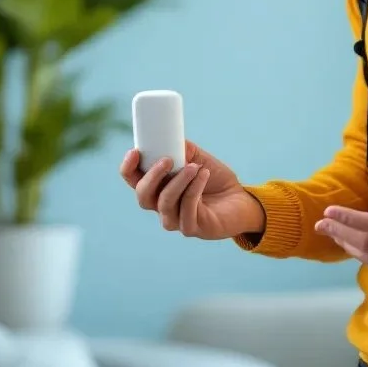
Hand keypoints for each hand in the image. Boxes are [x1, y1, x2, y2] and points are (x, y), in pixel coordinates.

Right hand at [120, 141, 265, 240]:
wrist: (239, 198)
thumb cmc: (213, 178)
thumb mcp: (197, 158)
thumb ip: (182, 149)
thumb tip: (170, 138)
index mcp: (157, 187)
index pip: (133, 180)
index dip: (128, 168)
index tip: (135, 151)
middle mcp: (161, 206)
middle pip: (143, 196)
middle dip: (152, 176)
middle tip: (167, 160)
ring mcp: (175, 220)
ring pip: (165, 203)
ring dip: (178, 181)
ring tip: (194, 166)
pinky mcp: (192, 228)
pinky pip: (187, 209)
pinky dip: (194, 189)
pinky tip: (204, 174)